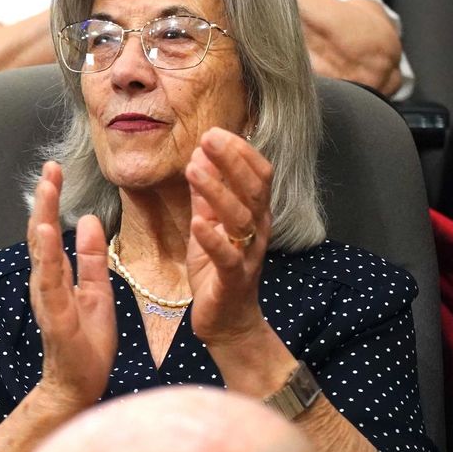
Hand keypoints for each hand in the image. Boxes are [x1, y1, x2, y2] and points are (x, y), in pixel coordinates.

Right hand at [26, 162, 117, 415]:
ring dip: (43, 220)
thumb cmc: (87, 343)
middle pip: (42, 235)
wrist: (78, 386)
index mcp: (58, 276)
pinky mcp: (55, 316)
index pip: (52, 231)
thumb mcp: (98, 291)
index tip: (54, 170)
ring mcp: (48, 299)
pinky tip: (46, 233)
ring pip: (42, 253)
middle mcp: (46, 283)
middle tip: (48, 169)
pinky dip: (47, 256)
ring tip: (46, 191)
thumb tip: (90, 220)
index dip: (51, 200)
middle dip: (45, 201)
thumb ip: (92, 257)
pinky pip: (51, 282)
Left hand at [185, 127, 273, 344]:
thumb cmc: (219, 268)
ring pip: (240, 218)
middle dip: (231, 161)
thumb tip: (199, 156)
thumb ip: (206, 194)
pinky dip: (214, 240)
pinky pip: (227, 257)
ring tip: (194, 169)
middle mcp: (258, 229)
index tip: (215, 131)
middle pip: (252, 189)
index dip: (240, 151)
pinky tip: (199, 223)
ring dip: (217, 191)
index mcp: (255, 213)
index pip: (259, 174)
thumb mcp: (210, 223)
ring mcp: (248, 254)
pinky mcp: (233, 279)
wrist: (228, 320)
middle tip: (208, 138)